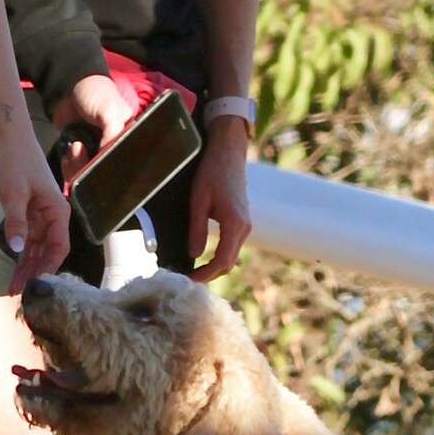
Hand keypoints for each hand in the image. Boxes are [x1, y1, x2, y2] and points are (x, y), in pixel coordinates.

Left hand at [0, 122, 71, 291]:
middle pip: (48, 252)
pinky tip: (14, 270)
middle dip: (36, 272)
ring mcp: (43, 219)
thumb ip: (16, 221)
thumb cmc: (17, 164)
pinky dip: (22, 256)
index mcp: (58, 212)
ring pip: (38, 250)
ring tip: (14, 287)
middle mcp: (54, 218)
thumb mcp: (13, 194)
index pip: (59, 247)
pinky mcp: (31, 217)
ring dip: (27, 267)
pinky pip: (29, 241)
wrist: (11, 142)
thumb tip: (17, 249)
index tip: (37, 284)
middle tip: (19, 293)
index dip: (49, 267)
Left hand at [50, 70, 133, 179]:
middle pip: (106, 173)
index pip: (125, 162)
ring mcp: (95, 154)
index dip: (113, 167)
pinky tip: (68, 153)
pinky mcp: (78, 156)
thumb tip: (107, 158)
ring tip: (75, 147)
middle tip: (82, 151)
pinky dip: (69, 167)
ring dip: (78, 167)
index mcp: (128, 138)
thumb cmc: (95, 93)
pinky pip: (75, 172)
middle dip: (92, 169)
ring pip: (89, 176)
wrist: (67, 87)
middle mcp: (113, 149)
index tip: (100, 162)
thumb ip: (114, 133)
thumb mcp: (110, 110)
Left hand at [187, 117, 250, 279]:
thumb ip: (197, 229)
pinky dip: (219, 256)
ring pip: (232, 256)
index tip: (189, 280)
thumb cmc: (212, 173)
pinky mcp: (242, 221)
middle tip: (187, 280)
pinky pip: (232, 245)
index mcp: (235, 223)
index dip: (206, 274)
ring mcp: (245, 224)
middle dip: (209, 274)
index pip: (222, 261)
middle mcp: (244, 227)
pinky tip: (204, 258)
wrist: (228, 153)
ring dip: (214, 267)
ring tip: (193, 272)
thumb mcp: (198, 201)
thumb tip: (194, 255)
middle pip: (229, 263)